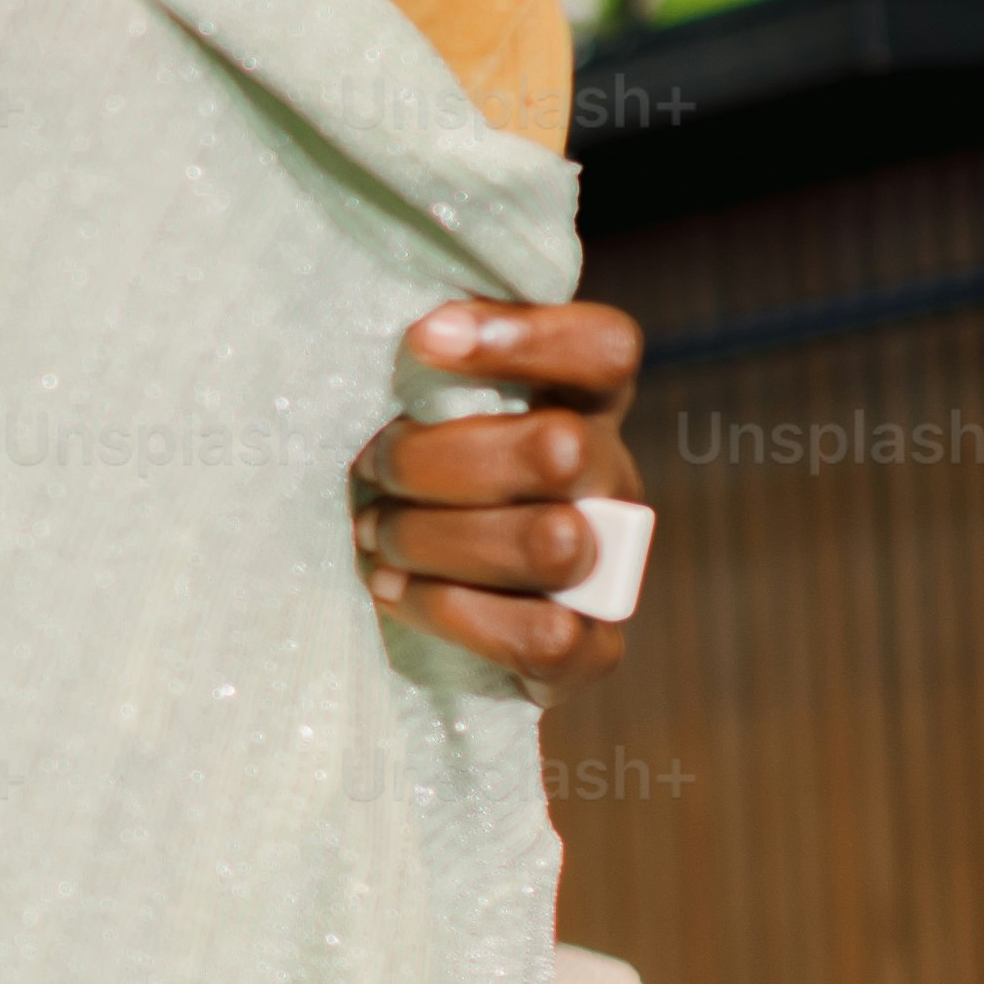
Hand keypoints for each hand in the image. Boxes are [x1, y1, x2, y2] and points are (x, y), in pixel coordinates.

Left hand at [356, 298, 646, 693]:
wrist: (418, 626)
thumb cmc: (409, 494)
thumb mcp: (418, 422)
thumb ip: (429, 378)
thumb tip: (411, 331)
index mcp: (582, 408)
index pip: (605, 349)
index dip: (524, 336)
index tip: (421, 339)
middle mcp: (612, 482)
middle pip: (560, 450)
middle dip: (438, 461)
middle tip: (371, 469)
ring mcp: (612, 569)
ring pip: (552, 543)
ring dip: (436, 539)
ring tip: (373, 535)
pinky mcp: (592, 653)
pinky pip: (543, 634)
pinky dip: (450, 610)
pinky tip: (393, 590)